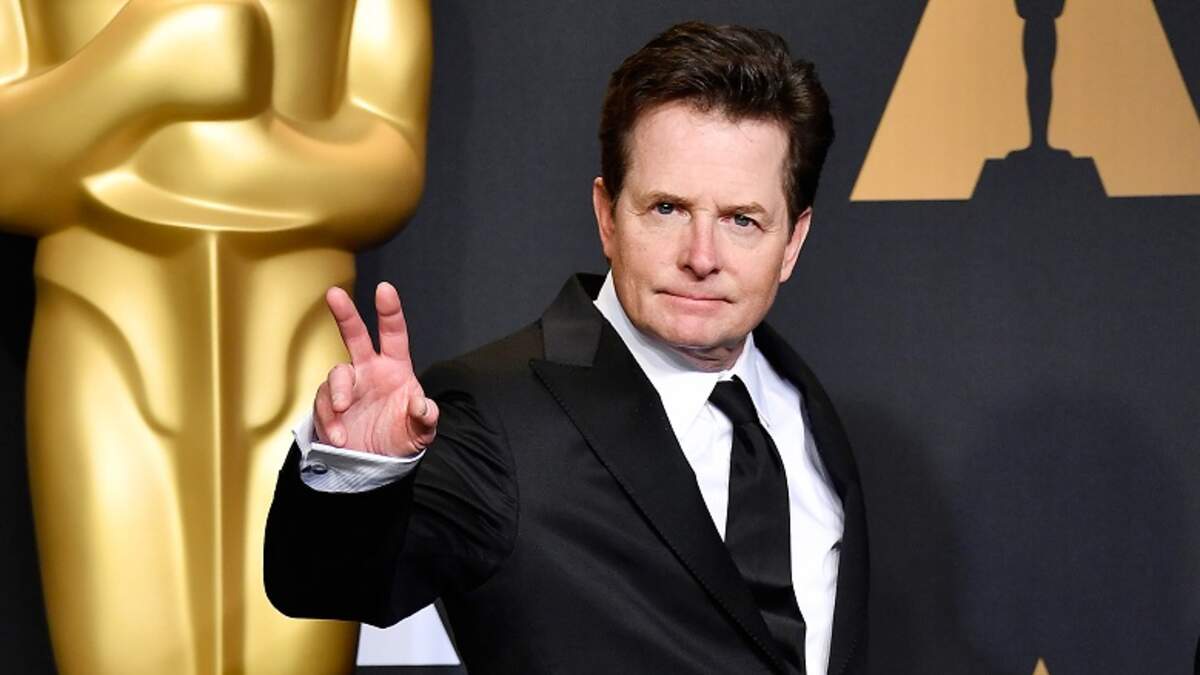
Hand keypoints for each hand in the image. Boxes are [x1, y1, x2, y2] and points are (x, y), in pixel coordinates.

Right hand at [312, 282, 437, 456]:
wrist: (376, 463)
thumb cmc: (401, 436)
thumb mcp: (421, 431)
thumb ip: (425, 418)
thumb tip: (422, 405)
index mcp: (395, 368)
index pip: (394, 335)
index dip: (390, 312)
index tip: (384, 289)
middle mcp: (368, 371)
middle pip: (355, 336)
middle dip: (345, 314)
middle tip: (334, 294)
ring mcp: (347, 387)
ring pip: (336, 375)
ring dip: (337, 392)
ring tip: (342, 409)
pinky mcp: (328, 406)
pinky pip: (323, 406)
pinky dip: (329, 421)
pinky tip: (339, 437)